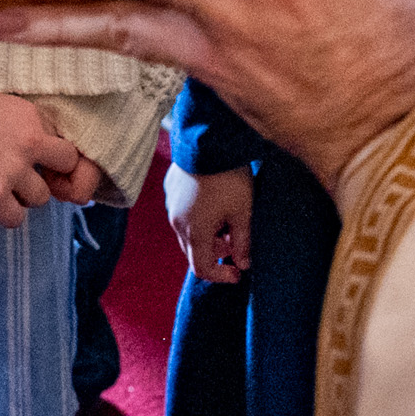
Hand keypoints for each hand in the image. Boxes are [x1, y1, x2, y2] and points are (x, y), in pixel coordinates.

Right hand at [0, 93, 103, 227]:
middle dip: (40, 180)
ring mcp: (10, 173)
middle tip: (20, 178)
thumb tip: (50, 145)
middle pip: (55, 180)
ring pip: (38, 200)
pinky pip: (13, 218)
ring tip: (0, 186)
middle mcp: (27, 147)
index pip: (69, 155)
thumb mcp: (7, 107)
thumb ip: (31, 127)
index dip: (57, 163)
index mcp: (33, 123)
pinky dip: (4, 213)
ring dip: (22, 196)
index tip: (44, 165)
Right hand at [166, 164, 253, 281]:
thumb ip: (243, 243)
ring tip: (229, 217)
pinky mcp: (171, 189)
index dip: (221, 276)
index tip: (238, 272)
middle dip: (216, 251)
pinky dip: (198, 217)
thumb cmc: (228, 178)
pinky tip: (215, 201)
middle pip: (194, 251)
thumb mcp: (243, 212)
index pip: (202, 268)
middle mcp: (177, 222)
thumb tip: (244, 264)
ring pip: (188, 231)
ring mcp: (171, 204)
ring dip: (208, 233)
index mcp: (194, 232)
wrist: (208, 140)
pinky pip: (183, 212)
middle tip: (237, 239)